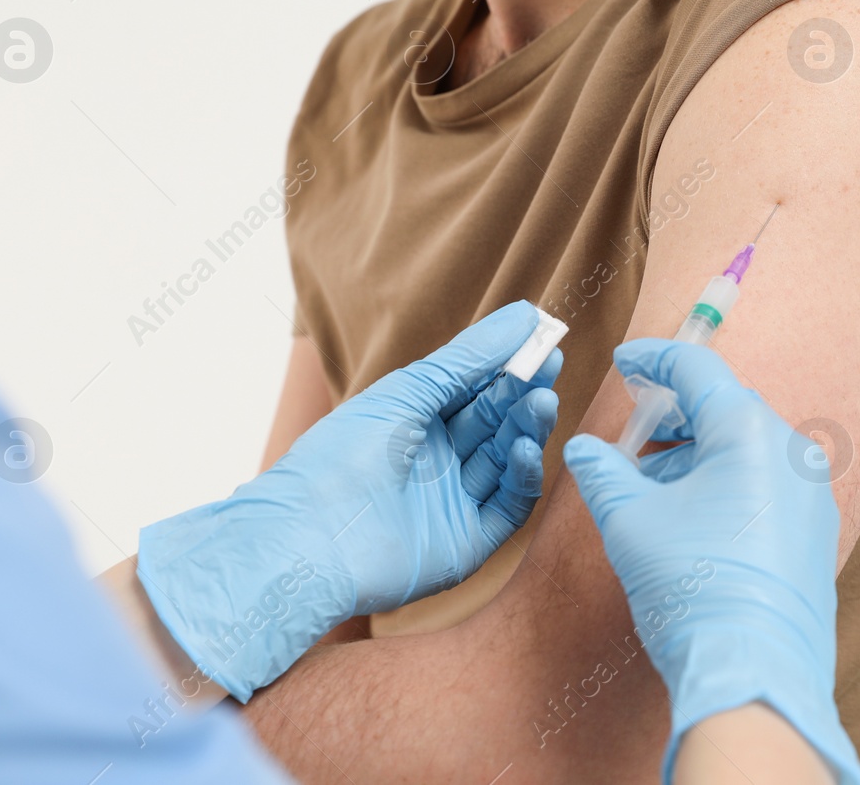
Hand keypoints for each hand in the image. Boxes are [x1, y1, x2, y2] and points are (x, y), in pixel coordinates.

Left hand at [137, 301, 559, 701]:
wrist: (308, 538)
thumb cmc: (341, 456)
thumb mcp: (408, 391)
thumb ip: (469, 356)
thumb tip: (526, 314)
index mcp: (414, 426)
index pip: (475, 391)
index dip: (509, 366)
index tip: (542, 339)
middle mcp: (436, 464)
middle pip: (495, 424)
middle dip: (523, 394)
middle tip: (550, 367)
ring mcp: (452, 504)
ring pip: (506, 461)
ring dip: (527, 429)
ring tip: (543, 400)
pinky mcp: (466, 545)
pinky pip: (508, 506)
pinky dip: (524, 476)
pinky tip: (527, 448)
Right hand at [563, 339, 859, 784]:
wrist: (753, 673)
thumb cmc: (692, 588)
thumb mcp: (629, 521)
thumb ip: (604, 473)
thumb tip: (585, 451)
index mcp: (749, 432)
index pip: (698, 371)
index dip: (654, 361)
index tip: (626, 363)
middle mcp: (791, 453)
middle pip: (726, 408)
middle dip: (675, 415)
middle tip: (633, 430)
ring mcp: (810, 496)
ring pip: (747, 450)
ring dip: (698, 454)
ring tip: (651, 484)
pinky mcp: (814, 535)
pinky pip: (767, 486)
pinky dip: (726, 484)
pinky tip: (690, 517)